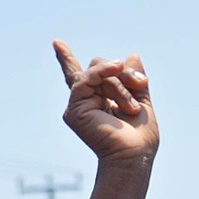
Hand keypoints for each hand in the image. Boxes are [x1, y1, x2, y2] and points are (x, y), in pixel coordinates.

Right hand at [54, 41, 158, 163]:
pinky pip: (86, 78)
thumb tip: (132, 55)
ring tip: (131, 107)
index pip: (85, 77)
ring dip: (119, 84)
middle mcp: (86, 102)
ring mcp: (78, 105)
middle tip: (141, 85)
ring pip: (96, 72)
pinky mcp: (74, 110)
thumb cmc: (140, 137)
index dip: (67, 60)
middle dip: (123, 74)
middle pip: (100, 68)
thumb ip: (135, 80)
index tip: (56, 43)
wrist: (133, 155)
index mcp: (100, 101)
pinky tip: (116, 67)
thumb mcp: (142, 101)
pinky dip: (103, 71)